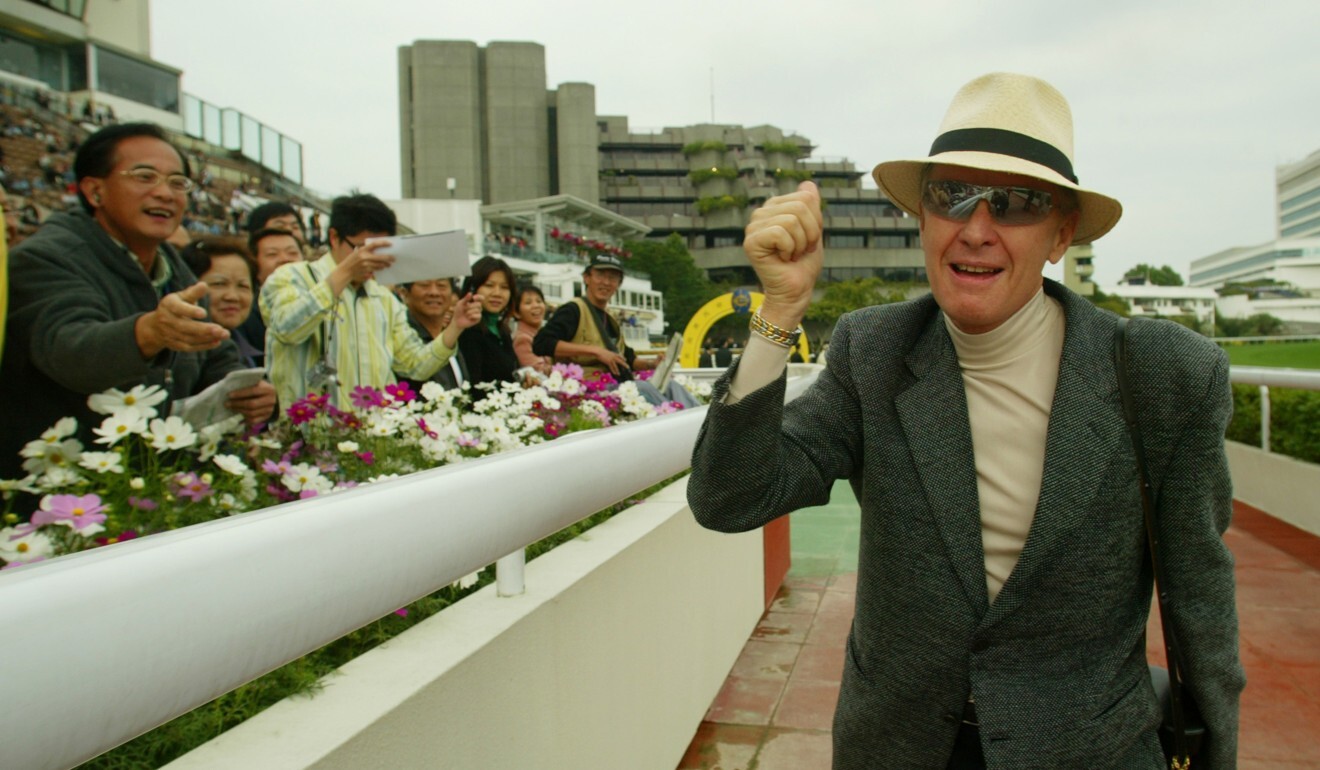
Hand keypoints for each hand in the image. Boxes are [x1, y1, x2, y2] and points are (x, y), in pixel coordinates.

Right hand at [136, 281, 230, 357]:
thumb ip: (193, 293)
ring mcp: (170, 334)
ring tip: (224, 334)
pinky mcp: (175, 345)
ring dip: (207, 338)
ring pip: (189, 338)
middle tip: (220, 329)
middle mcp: (167, 320)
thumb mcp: (181, 297)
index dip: (190, 311)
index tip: (204, 313)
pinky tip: (217, 341)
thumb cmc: (175, 306)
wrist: (155, 326)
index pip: (178, 308)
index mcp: (168, 305)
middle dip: (203, 329)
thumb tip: (204, 285)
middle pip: (185, 327)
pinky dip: (204, 345)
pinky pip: (190, 347)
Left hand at [225, 380, 275, 424]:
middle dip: (237, 404)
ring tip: (231, 408)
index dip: (240, 393)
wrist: (274, 397)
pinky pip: (254, 420)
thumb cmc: (261, 388)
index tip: (229, 395)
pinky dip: (244, 418)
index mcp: (268, 389)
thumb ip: (248, 384)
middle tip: (227, 403)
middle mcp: (271, 400)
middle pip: (252, 404)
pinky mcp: (267, 417)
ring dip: (239, 411)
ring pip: (251, 413)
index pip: (253, 391)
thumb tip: (231, 387)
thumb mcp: (258, 383)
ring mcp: (270, 410)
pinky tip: (239, 414)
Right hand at [333, 239, 394, 287]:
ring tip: (389, 264)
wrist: (345, 270)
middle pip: (380, 257)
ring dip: (386, 264)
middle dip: (389, 258)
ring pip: (380, 264)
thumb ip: (366, 250)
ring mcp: (366, 264)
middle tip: (394, 258)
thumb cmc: (352, 260)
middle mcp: (364, 256)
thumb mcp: (357, 252)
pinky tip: (382, 268)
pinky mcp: (366, 270)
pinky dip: (380, 268)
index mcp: (362, 249)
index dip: (383, 243)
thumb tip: (378, 248)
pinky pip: (376, 269)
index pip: (375, 244)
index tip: (390, 243)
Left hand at [451, 293, 481, 329]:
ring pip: (477, 310)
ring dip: (469, 312)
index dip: (479, 297)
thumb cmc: (458, 311)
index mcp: (474, 303)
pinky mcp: (478, 319)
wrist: (457, 321)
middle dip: (470, 307)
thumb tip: (470, 293)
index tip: (474, 298)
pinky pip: (478, 316)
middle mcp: (478, 308)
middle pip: (479, 304)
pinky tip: (468, 318)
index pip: (481, 298)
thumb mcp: (460, 304)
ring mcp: (478, 313)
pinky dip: (472, 316)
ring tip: (466, 314)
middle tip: (465, 309)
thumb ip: (465, 299)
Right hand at [594, 346, 627, 374]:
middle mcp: (614, 357)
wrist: (599, 352)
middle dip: (624, 364)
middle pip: (620, 361)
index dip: (623, 358)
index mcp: (614, 354)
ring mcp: (611, 360)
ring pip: (616, 366)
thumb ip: (610, 354)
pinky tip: (614, 373)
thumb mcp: (608, 352)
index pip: (620, 356)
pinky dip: (613, 371)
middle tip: (628, 367)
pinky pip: (611, 367)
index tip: (625, 360)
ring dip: (617, 370)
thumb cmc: (602, 351)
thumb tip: (611, 356)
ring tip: (619, 374)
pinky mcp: (608, 362)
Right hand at [744, 181, 823, 327]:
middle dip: (810, 232)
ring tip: (791, 255)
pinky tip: (783, 259)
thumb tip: (808, 183)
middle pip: (800, 206)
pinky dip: (790, 249)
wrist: (795, 291)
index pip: (806, 197)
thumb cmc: (803, 264)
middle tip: (800, 250)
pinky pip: (781, 233)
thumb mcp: (813, 230)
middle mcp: (761, 213)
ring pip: (792, 220)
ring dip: (800, 243)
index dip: (815, 221)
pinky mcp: (751, 242)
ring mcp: (753, 227)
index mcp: (774, 207)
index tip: (807, 239)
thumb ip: (811, 206)